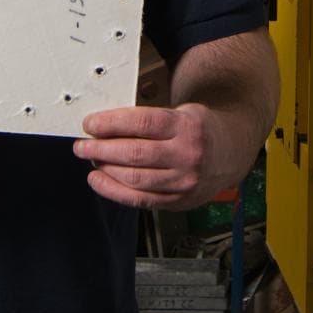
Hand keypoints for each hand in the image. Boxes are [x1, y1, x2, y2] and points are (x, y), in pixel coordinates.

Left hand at [73, 103, 226, 210]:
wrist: (230, 152)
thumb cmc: (197, 127)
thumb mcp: (180, 112)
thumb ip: (148, 119)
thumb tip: (104, 124)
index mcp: (186, 125)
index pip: (142, 123)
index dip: (111, 123)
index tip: (90, 123)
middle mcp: (187, 155)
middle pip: (135, 153)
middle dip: (101, 148)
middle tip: (81, 144)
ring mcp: (184, 182)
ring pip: (135, 179)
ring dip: (105, 169)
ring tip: (90, 158)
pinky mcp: (178, 201)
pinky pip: (140, 200)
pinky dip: (114, 191)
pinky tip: (98, 180)